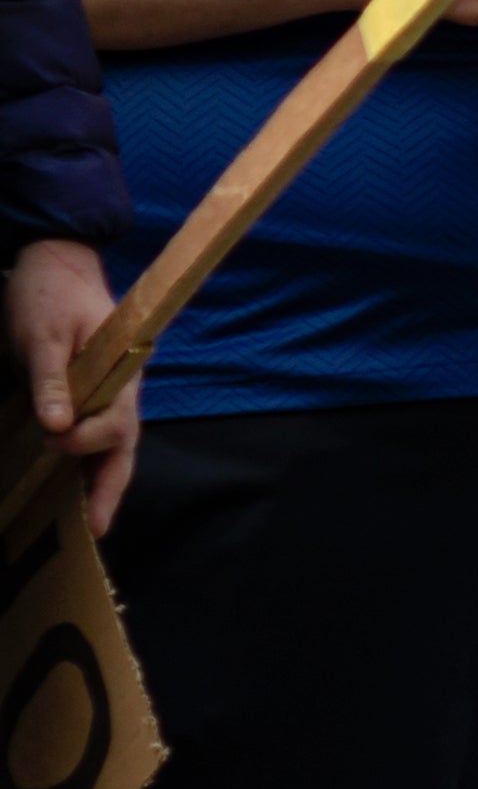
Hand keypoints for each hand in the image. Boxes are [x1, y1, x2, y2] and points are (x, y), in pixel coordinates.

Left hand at [13, 232, 139, 533]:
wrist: (56, 260)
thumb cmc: (47, 294)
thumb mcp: (40, 334)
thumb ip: (51, 379)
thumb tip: (57, 426)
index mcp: (120, 371)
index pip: (114, 422)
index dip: (85, 440)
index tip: (53, 439)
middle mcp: (122, 386)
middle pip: (125, 443)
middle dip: (110, 487)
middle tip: (95, 528)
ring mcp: (110, 389)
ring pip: (115, 442)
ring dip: (103, 479)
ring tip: (90, 520)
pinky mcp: (93, 388)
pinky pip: (98, 430)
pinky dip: (90, 460)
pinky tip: (75, 482)